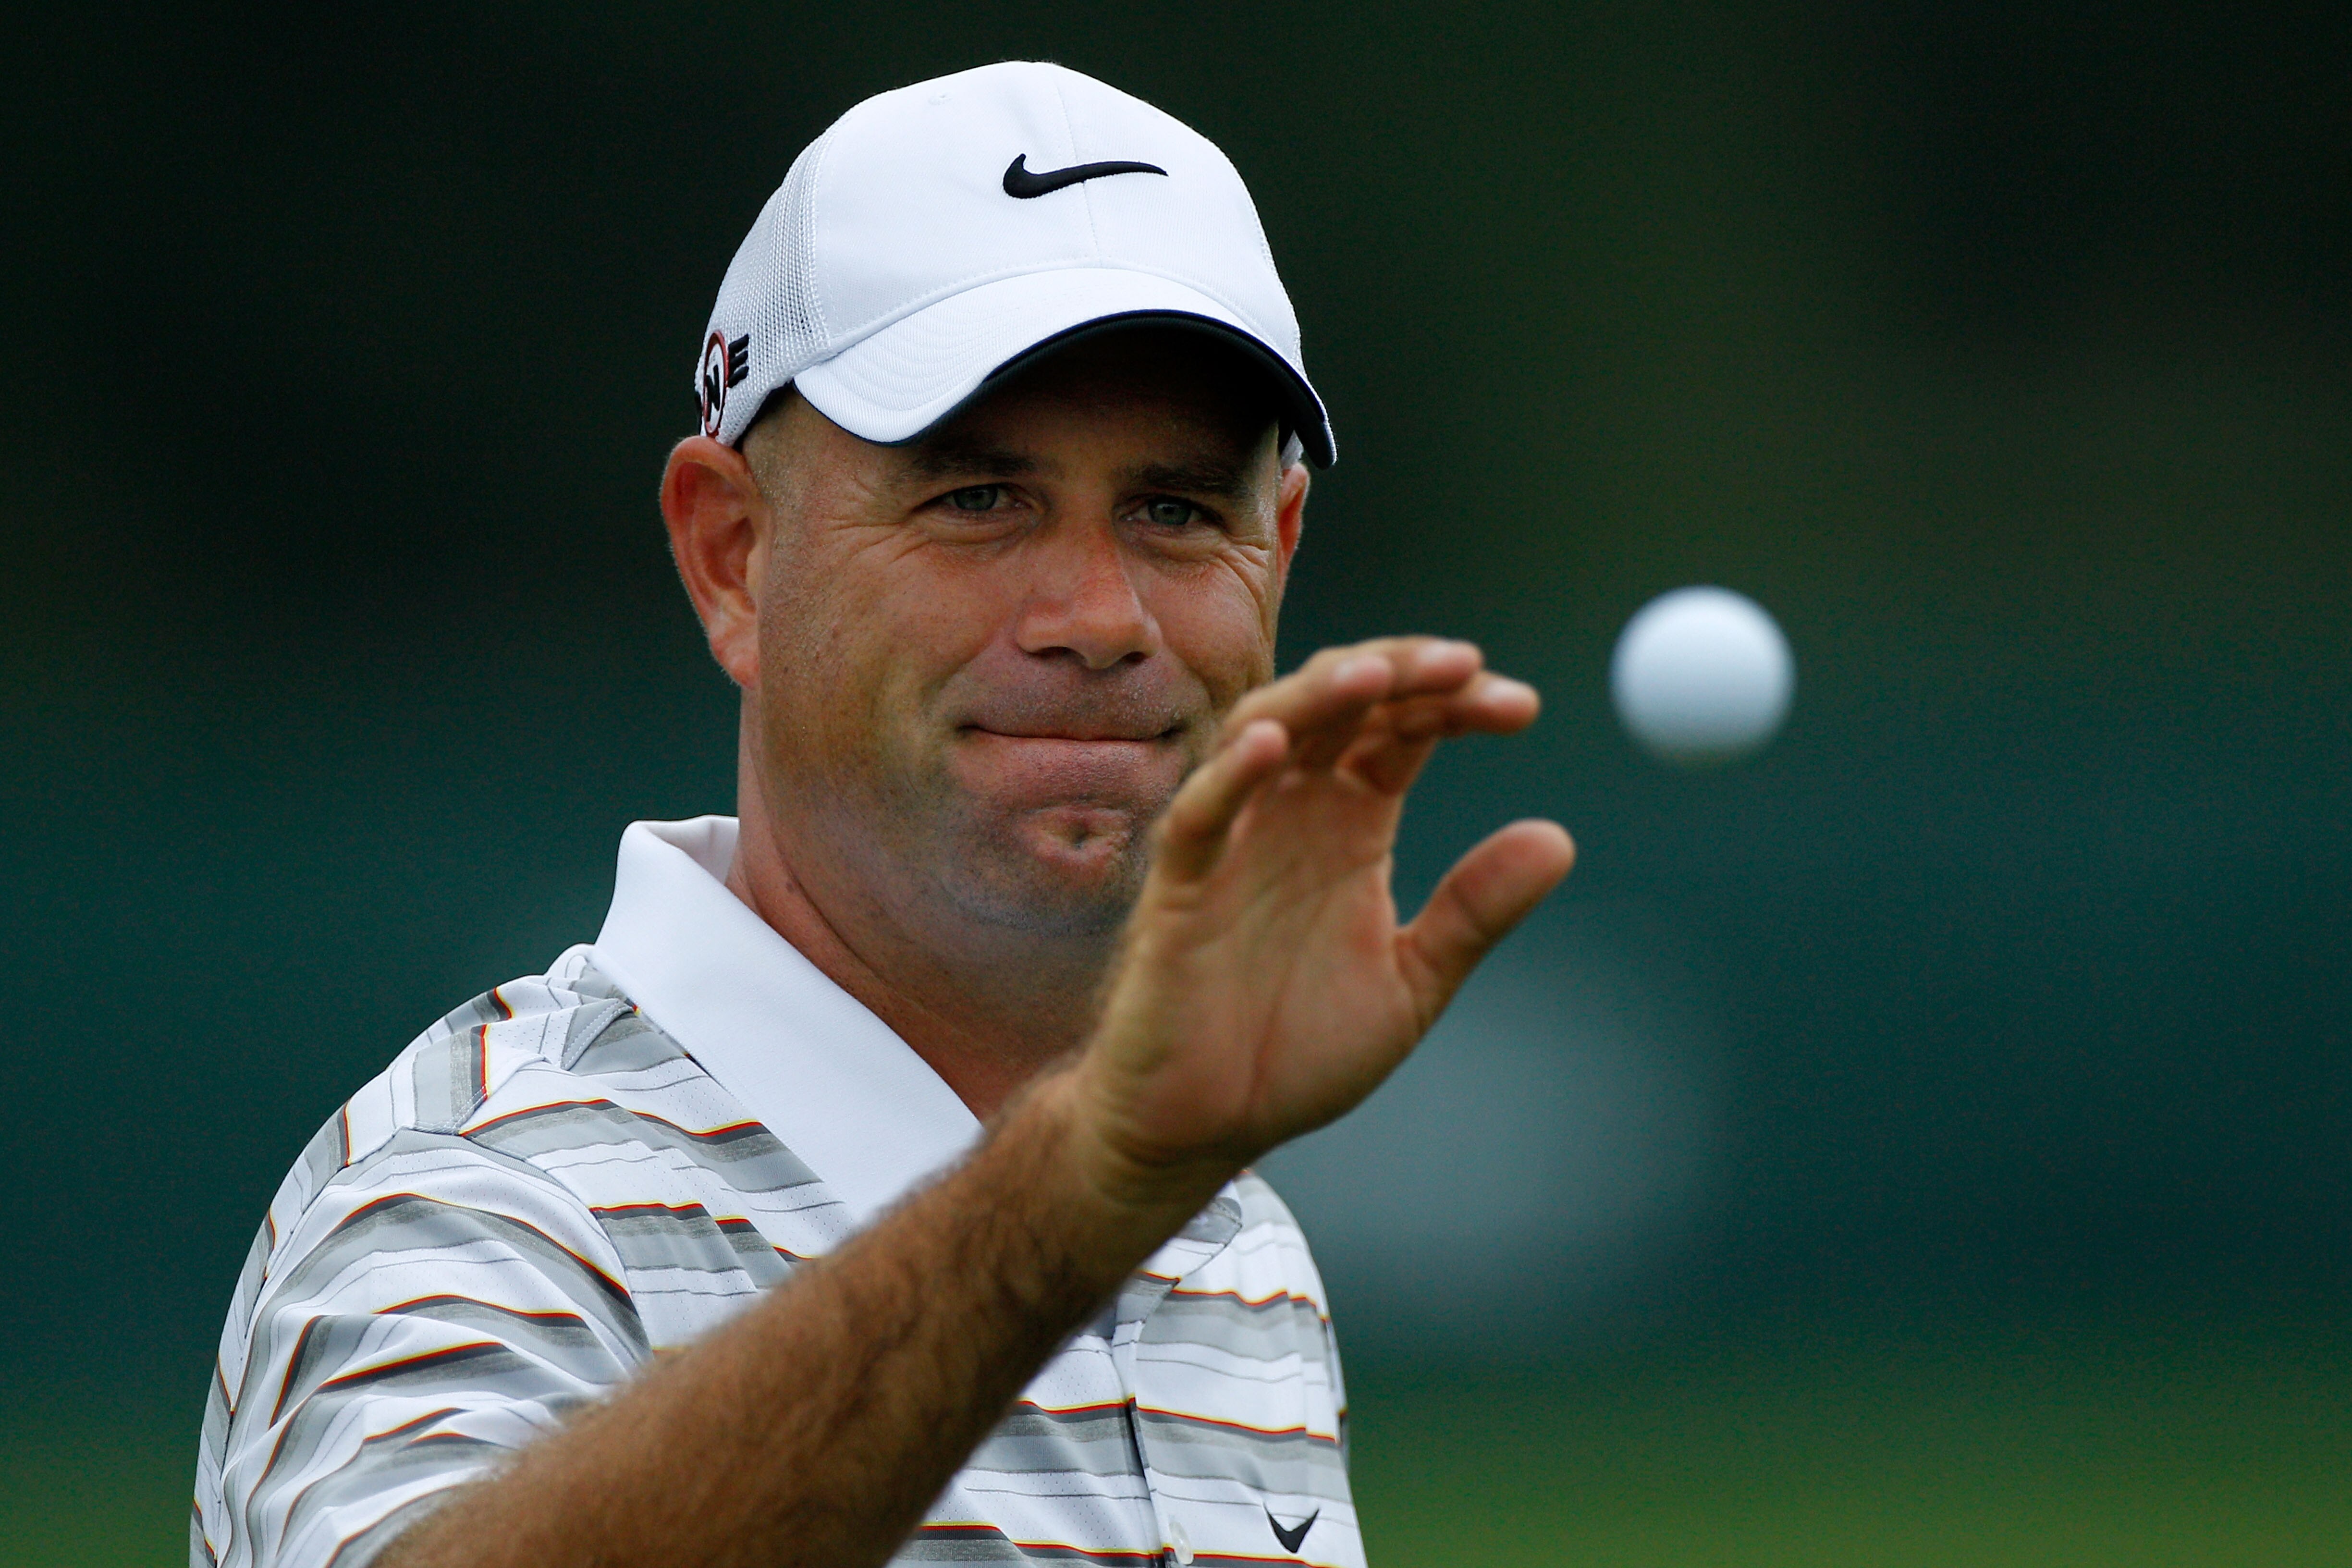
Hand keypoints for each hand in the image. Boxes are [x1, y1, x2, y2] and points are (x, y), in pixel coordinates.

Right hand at [1066, 637, 1575, 1209]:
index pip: (1403, 730)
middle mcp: (1291, 813)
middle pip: (1341, 706)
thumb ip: (1475, 911)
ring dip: (1319, 695)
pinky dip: (1230, 773)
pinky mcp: (1179, 888)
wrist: (1208, 1127)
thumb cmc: (1294, 1049)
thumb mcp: (1413, 981)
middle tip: (1464, 665)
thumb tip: (1558, 838)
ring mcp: (1232, 840)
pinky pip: (1200, 814)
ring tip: (1376, 673)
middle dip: (1401, 673)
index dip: (1456, 704)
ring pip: (1266, 731)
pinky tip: (1269, 745)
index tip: (1520, 707)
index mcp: (1349, 824)